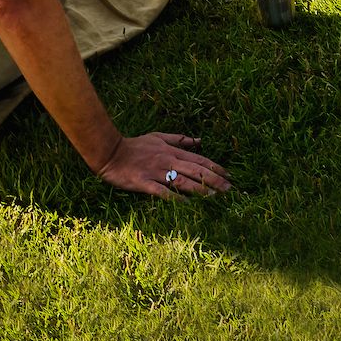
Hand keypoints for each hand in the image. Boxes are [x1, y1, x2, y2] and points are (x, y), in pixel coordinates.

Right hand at [96, 132, 232, 197]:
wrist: (111, 152)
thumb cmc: (135, 145)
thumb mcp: (159, 137)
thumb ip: (179, 139)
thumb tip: (199, 140)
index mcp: (171, 151)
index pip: (198, 159)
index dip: (214, 167)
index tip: (228, 174)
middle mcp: (167, 161)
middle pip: (195, 170)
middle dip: (214, 179)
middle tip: (229, 188)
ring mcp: (156, 172)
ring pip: (183, 181)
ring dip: (200, 189)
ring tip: (215, 196)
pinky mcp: (144, 183)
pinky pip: (162, 192)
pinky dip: (175, 197)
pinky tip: (187, 204)